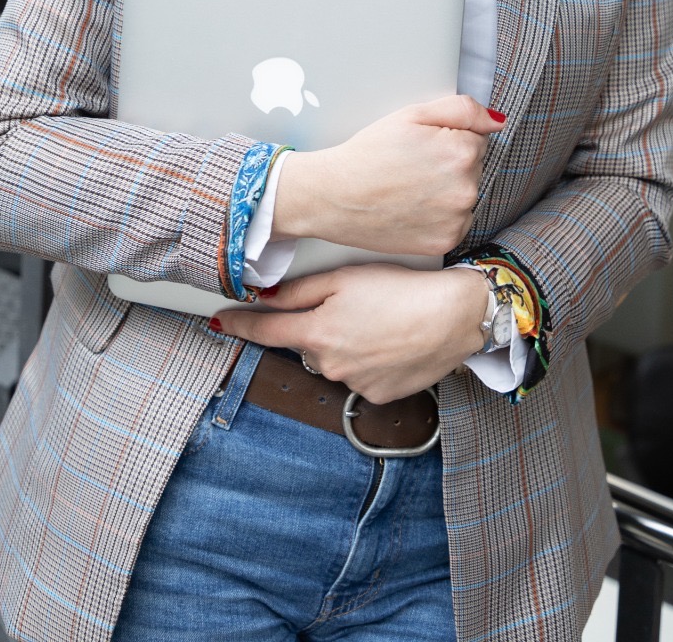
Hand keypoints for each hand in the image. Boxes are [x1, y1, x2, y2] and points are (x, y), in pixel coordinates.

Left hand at [215, 264, 489, 402]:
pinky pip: (358, 374)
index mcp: (316, 332)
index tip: (218, 321)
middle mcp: (329, 364)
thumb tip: (261, 298)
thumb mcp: (344, 277)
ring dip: (342, 341)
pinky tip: (388, 339)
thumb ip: (298, 290)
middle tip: (350, 301)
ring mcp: (353, 384)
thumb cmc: (402, 289)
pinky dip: (366, 358)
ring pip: (332, 359)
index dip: (238, 324)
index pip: (263, 331)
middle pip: (304, 342)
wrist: (454, 317)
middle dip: (314, 324)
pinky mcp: (378, 396)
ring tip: (377, 318)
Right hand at [271, 96, 504, 255]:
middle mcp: (467, 189)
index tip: (420, 147)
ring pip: (465, 196)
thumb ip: (462, 110)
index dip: (447, 139)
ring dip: (447, 191)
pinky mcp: (447, 242)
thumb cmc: (369, 152)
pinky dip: (441, 217)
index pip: (477, 140)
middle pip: (474, 168)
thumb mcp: (412, 114)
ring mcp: (457, 219)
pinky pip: (456, 222)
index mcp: (462, 152)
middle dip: (450, 165)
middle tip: (412, 168)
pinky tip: (413, 209)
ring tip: (410, 189)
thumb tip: (497, 121)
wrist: (335, 197)